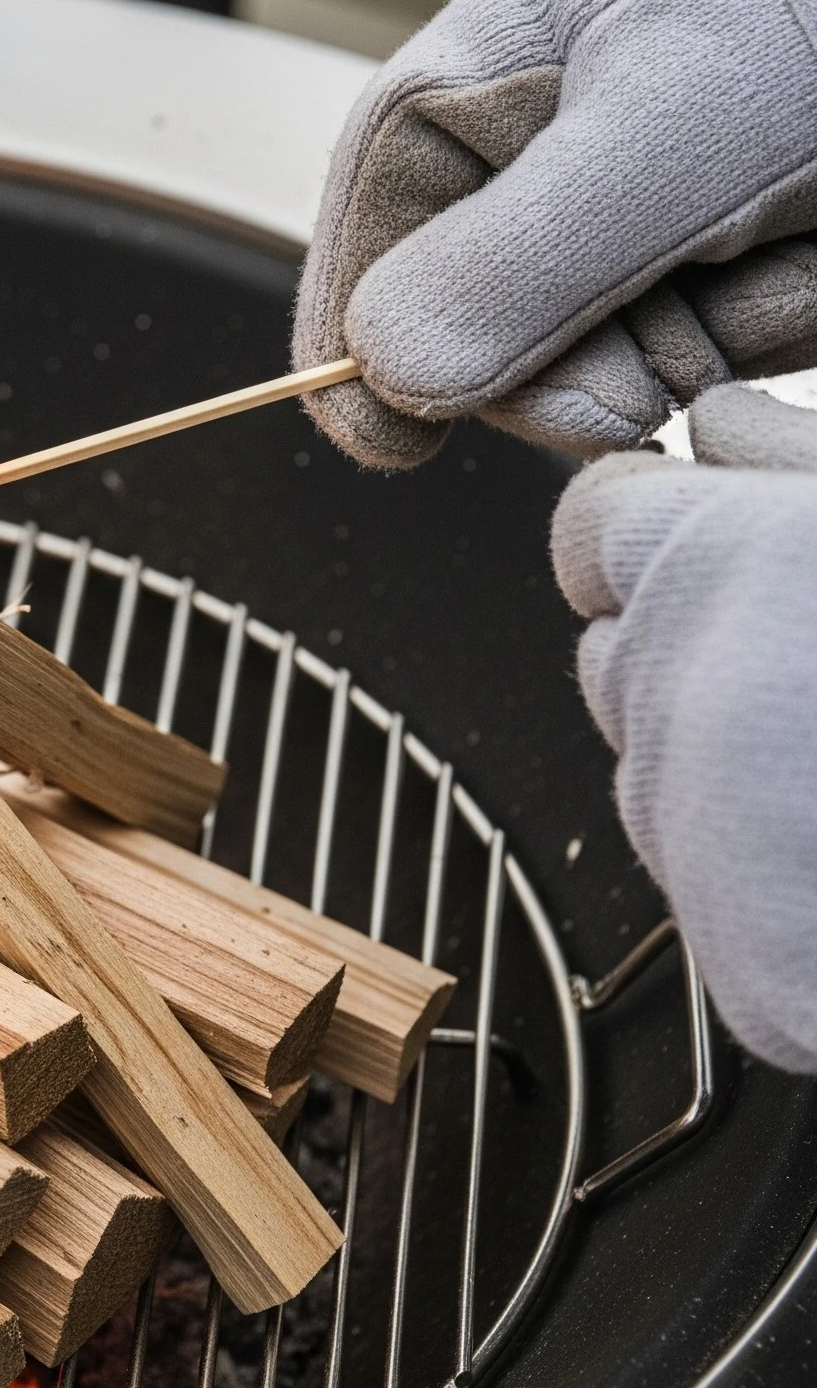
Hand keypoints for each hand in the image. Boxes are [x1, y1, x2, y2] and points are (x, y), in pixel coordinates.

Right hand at [297, 0, 816, 468]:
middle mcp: (544, 154)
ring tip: (770, 263)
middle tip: (659, 344)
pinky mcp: (709, 275)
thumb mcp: (675, 128)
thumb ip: (522, 256)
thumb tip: (388, 369)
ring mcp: (627, 223)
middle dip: (573, 361)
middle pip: (474, 327)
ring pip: (592, 361)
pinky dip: (753, 344)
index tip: (385, 438)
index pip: (369, 222)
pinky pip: (686, 366)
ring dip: (687, 351)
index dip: (356, 335)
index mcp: (492, 73)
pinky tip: (796, 273)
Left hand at [551, 387, 816, 1071]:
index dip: (660, 519)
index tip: (716, 527)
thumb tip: (718, 432)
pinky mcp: (742, 955)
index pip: (594, 527)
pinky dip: (756, 843)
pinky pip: (704, 866)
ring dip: (723, 736)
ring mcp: (691, 834)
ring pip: (655, 756)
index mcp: (708, 569)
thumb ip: (793, 459)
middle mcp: (671, 700)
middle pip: (621, 644)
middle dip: (699, 633)